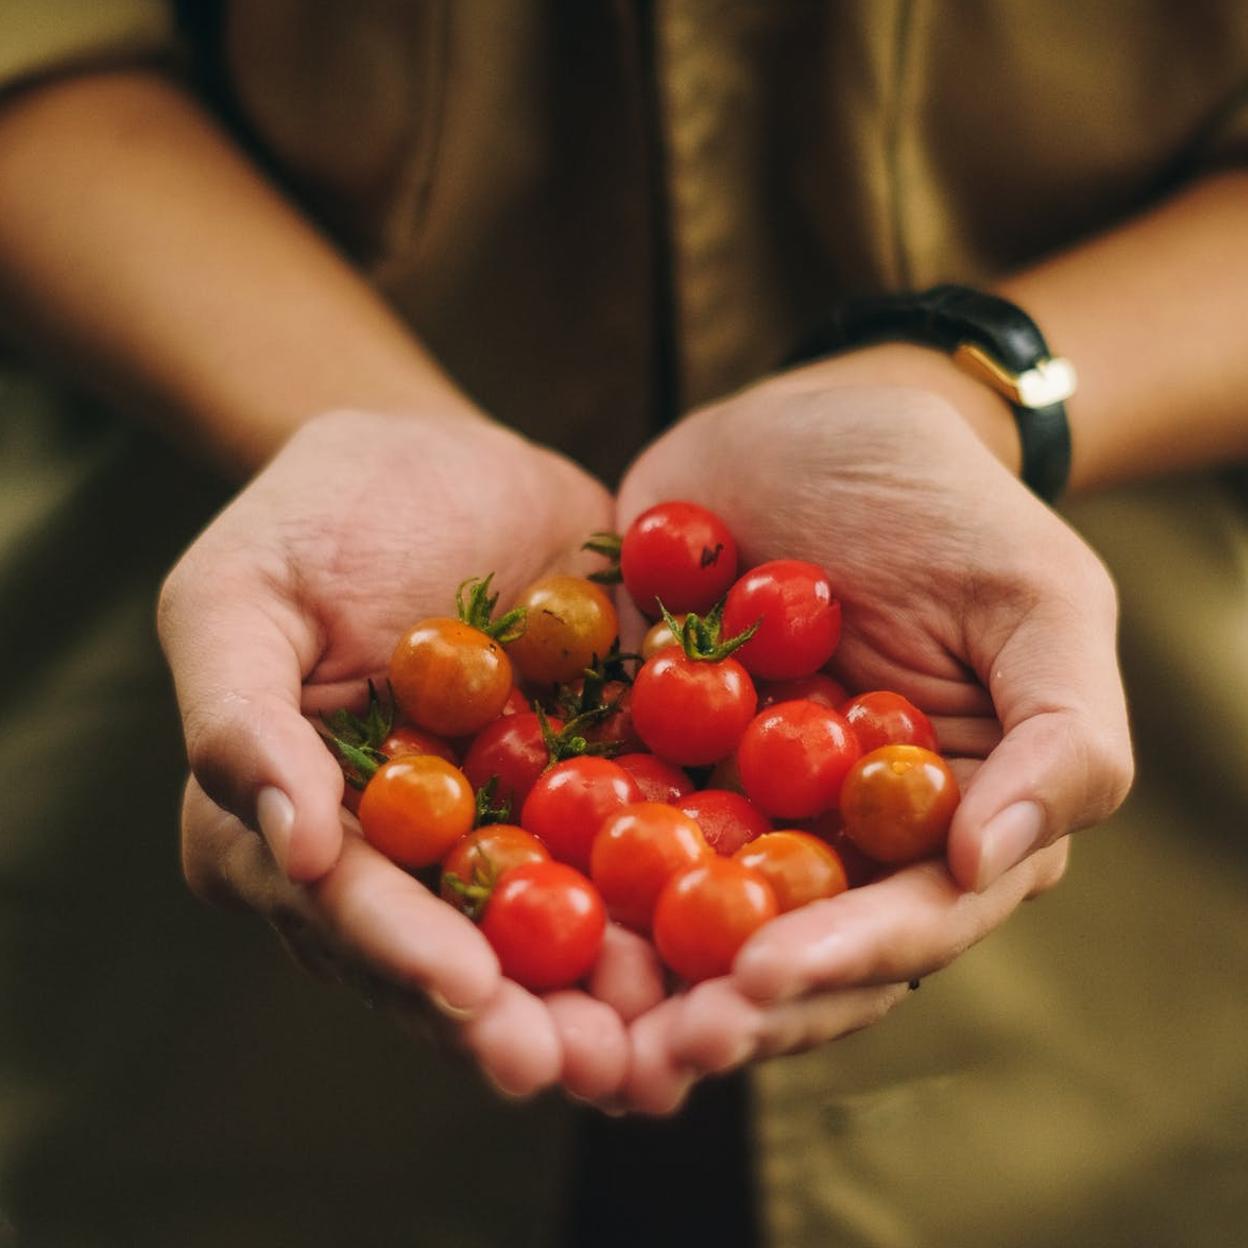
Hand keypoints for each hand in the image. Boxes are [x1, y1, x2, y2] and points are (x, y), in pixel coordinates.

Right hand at [161, 407, 641, 1097]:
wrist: (445, 460)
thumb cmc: (318, 517)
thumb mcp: (238, 596)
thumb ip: (240, 720)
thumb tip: (288, 851)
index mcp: (304, 830)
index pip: (351, 911)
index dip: (406, 959)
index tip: (470, 996)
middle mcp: (407, 858)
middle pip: (459, 954)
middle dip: (523, 1018)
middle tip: (589, 1067)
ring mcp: (507, 830)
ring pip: (554, 931)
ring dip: (612, 994)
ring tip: (672, 1042)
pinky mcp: (591, 788)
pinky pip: (635, 851)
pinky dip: (681, 897)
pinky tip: (736, 937)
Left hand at [610, 351, 1131, 1105]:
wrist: (811, 421)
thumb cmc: (942, 501)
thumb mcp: (1038, 598)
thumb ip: (1062, 736)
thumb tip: (990, 864)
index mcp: (937, 824)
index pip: (901, 924)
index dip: (836, 965)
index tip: (759, 984)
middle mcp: (833, 837)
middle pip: (783, 950)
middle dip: (720, 1006)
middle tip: (648, 1049)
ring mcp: (731, 802)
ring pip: (684, 915)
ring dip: (631, 977)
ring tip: (569, 1024)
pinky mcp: (644, 755)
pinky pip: (599, 825)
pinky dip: (562, 870)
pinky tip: (507, 905)